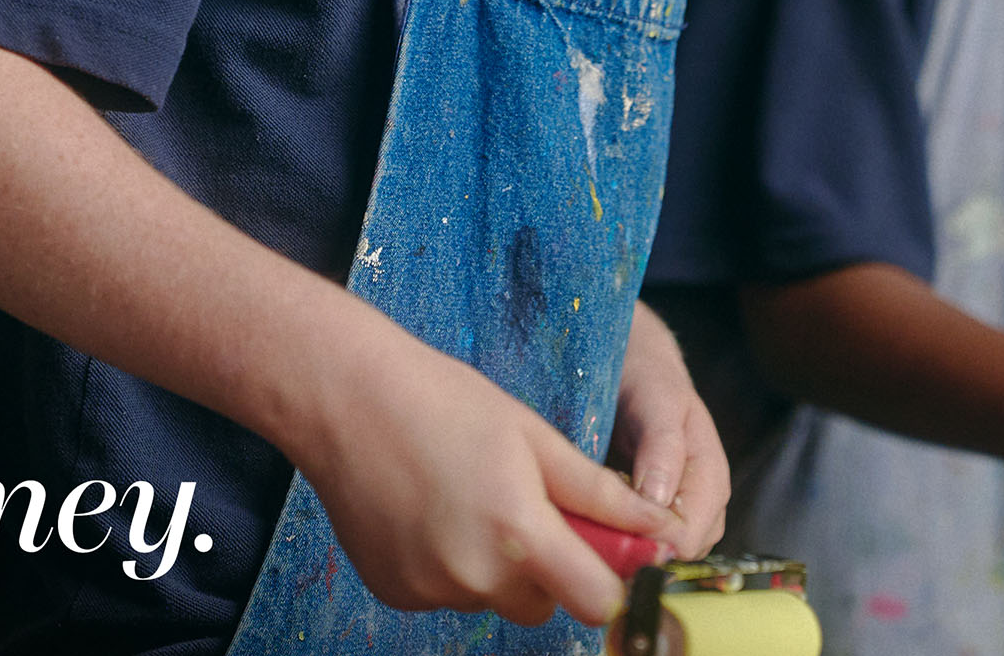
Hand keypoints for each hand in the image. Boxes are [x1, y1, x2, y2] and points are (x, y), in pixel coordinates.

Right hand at [296, 334, 677, 626]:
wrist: (345, 399)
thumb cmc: (445, 402)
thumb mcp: (535, 437)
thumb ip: (599, 494)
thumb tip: (658, 525)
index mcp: (519, 533)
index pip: (595, 601)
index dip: (608, 580)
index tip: (604, 552)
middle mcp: (474, 575)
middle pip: (543, 604)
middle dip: (548, 568)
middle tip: (525, 504)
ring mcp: (429, 589)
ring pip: (493, 596)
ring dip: (497, 565)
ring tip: (469, 496)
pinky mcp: (396, 592)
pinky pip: (447, 592)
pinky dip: (450, 565)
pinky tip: (431, 511)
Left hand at [609, 303, 730, 559]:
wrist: (638, 365)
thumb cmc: (648, 379)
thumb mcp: (656, 402)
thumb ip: (662, 450)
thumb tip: (659, 506)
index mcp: (711, 478)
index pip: (688, 539)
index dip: (649, 543)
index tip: (608, 529)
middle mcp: (704, 503)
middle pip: (675, 554)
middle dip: (637, 546)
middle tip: (593, 521)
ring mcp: (684, 512)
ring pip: (660, 552)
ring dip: (628, 542)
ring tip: (594, 513)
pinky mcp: (661, 514)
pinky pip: (646, 541)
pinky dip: (623, 535)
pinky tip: (599, 514)